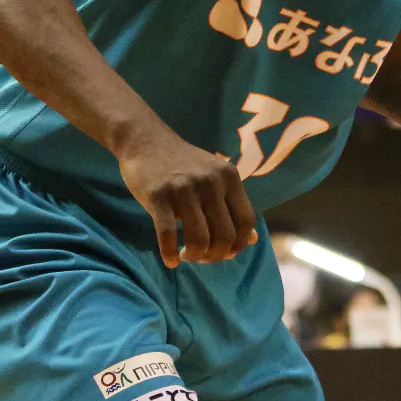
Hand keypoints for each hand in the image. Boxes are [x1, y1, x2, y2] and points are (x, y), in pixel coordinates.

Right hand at [115, 128, 258, 268]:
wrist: (146, 140)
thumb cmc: (183, 164)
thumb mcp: (215, 177)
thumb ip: (233, 205)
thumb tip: (253, 240)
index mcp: (229, 176)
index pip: (246, 220)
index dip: (239, 243)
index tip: (226, 252)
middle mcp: (210, 181)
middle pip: (225, 235)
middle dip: (215, 255)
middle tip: (203, 257)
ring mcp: (184, 188)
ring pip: (200, 240)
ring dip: (194, 256)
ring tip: (187, 256)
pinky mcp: (159, 196)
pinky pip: (168, 235)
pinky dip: (170, 254)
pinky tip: (170, 260)